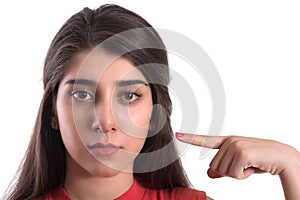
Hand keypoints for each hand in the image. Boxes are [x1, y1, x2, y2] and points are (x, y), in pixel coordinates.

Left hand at [175, 133, 299, 179]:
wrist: (282, 158)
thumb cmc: (260, 161)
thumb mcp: (238, 165)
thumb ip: (222, 168)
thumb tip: (208, 174)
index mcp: (227, 142)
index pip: (206, 140)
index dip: (191, 138)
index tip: (178, 134)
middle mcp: (229, 141)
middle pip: (214, 167)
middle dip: (229, 173)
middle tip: (245, 166)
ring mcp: (234, 145)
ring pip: (223, 171)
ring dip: (238, 174)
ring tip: (251, 165)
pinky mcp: (241, 152)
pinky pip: (233, 174)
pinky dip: (244, 176)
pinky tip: (254, 167)